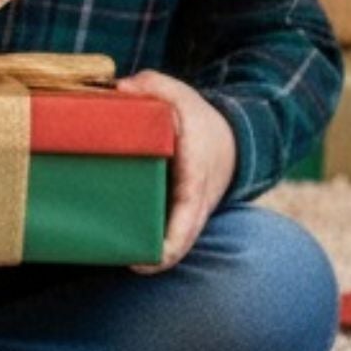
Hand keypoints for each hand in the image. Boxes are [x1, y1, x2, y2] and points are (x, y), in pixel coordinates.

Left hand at [118, 69, 238, 272]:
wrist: (230, 137)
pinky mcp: (184, 214)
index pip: (189, 207)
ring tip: (122, 260)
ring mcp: (193, 209)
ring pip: (179, 240)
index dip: (174, 235)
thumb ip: (151, 86)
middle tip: (132, 264)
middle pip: (185, 235)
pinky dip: (156, 246)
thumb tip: (120, 88)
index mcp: (196, 169)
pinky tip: (125, 250)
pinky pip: (173, 234)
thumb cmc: (197, 117)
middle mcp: (198, 196)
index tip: (155, 251)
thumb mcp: (177, 94)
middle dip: (162, 256)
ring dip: (156, 256)